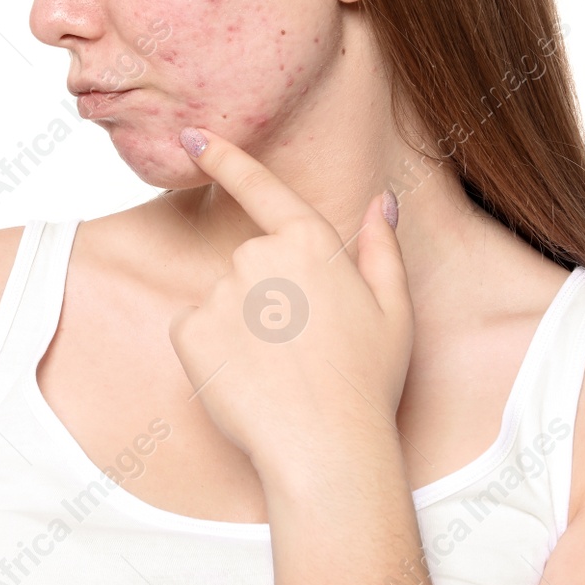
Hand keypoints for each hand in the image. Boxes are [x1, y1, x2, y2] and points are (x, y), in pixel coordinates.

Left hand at [166, 125, 412, 480]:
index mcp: (310, 243)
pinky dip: (211, 352)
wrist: (325, 448)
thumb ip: (380, 249)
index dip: (225, 157)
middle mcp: (259, 257)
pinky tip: (244, 379)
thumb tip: (382, 202)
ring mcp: (220, 292)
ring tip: (278, 371)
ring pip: (222, 300)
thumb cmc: (366, 384)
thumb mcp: (394, 311)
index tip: (192, 135)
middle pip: (250, 263)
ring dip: (242, 328)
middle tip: (302, 348)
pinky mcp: (191, 331)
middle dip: (268, 297)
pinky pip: (194, 330)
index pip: (261, 189)